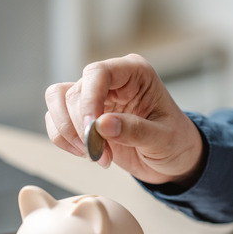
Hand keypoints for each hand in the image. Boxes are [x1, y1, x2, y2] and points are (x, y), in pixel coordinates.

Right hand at [44, 54, 204, 184]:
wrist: (174, 160)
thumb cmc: (176, 143)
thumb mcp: (163, 139)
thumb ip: (135, 131)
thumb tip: (102, 124)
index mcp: (135, 73)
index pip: (98, 73)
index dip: (89, 100)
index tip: (93, 130)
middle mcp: (112, 80)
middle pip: (75, 91)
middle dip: (82, 127)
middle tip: (101, 154)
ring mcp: (96, 96)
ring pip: (58, 101)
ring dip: (69, 132)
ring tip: (96, 156)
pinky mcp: (84, 115)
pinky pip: (56, 119)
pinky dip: (64, 139)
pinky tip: (89, 155)